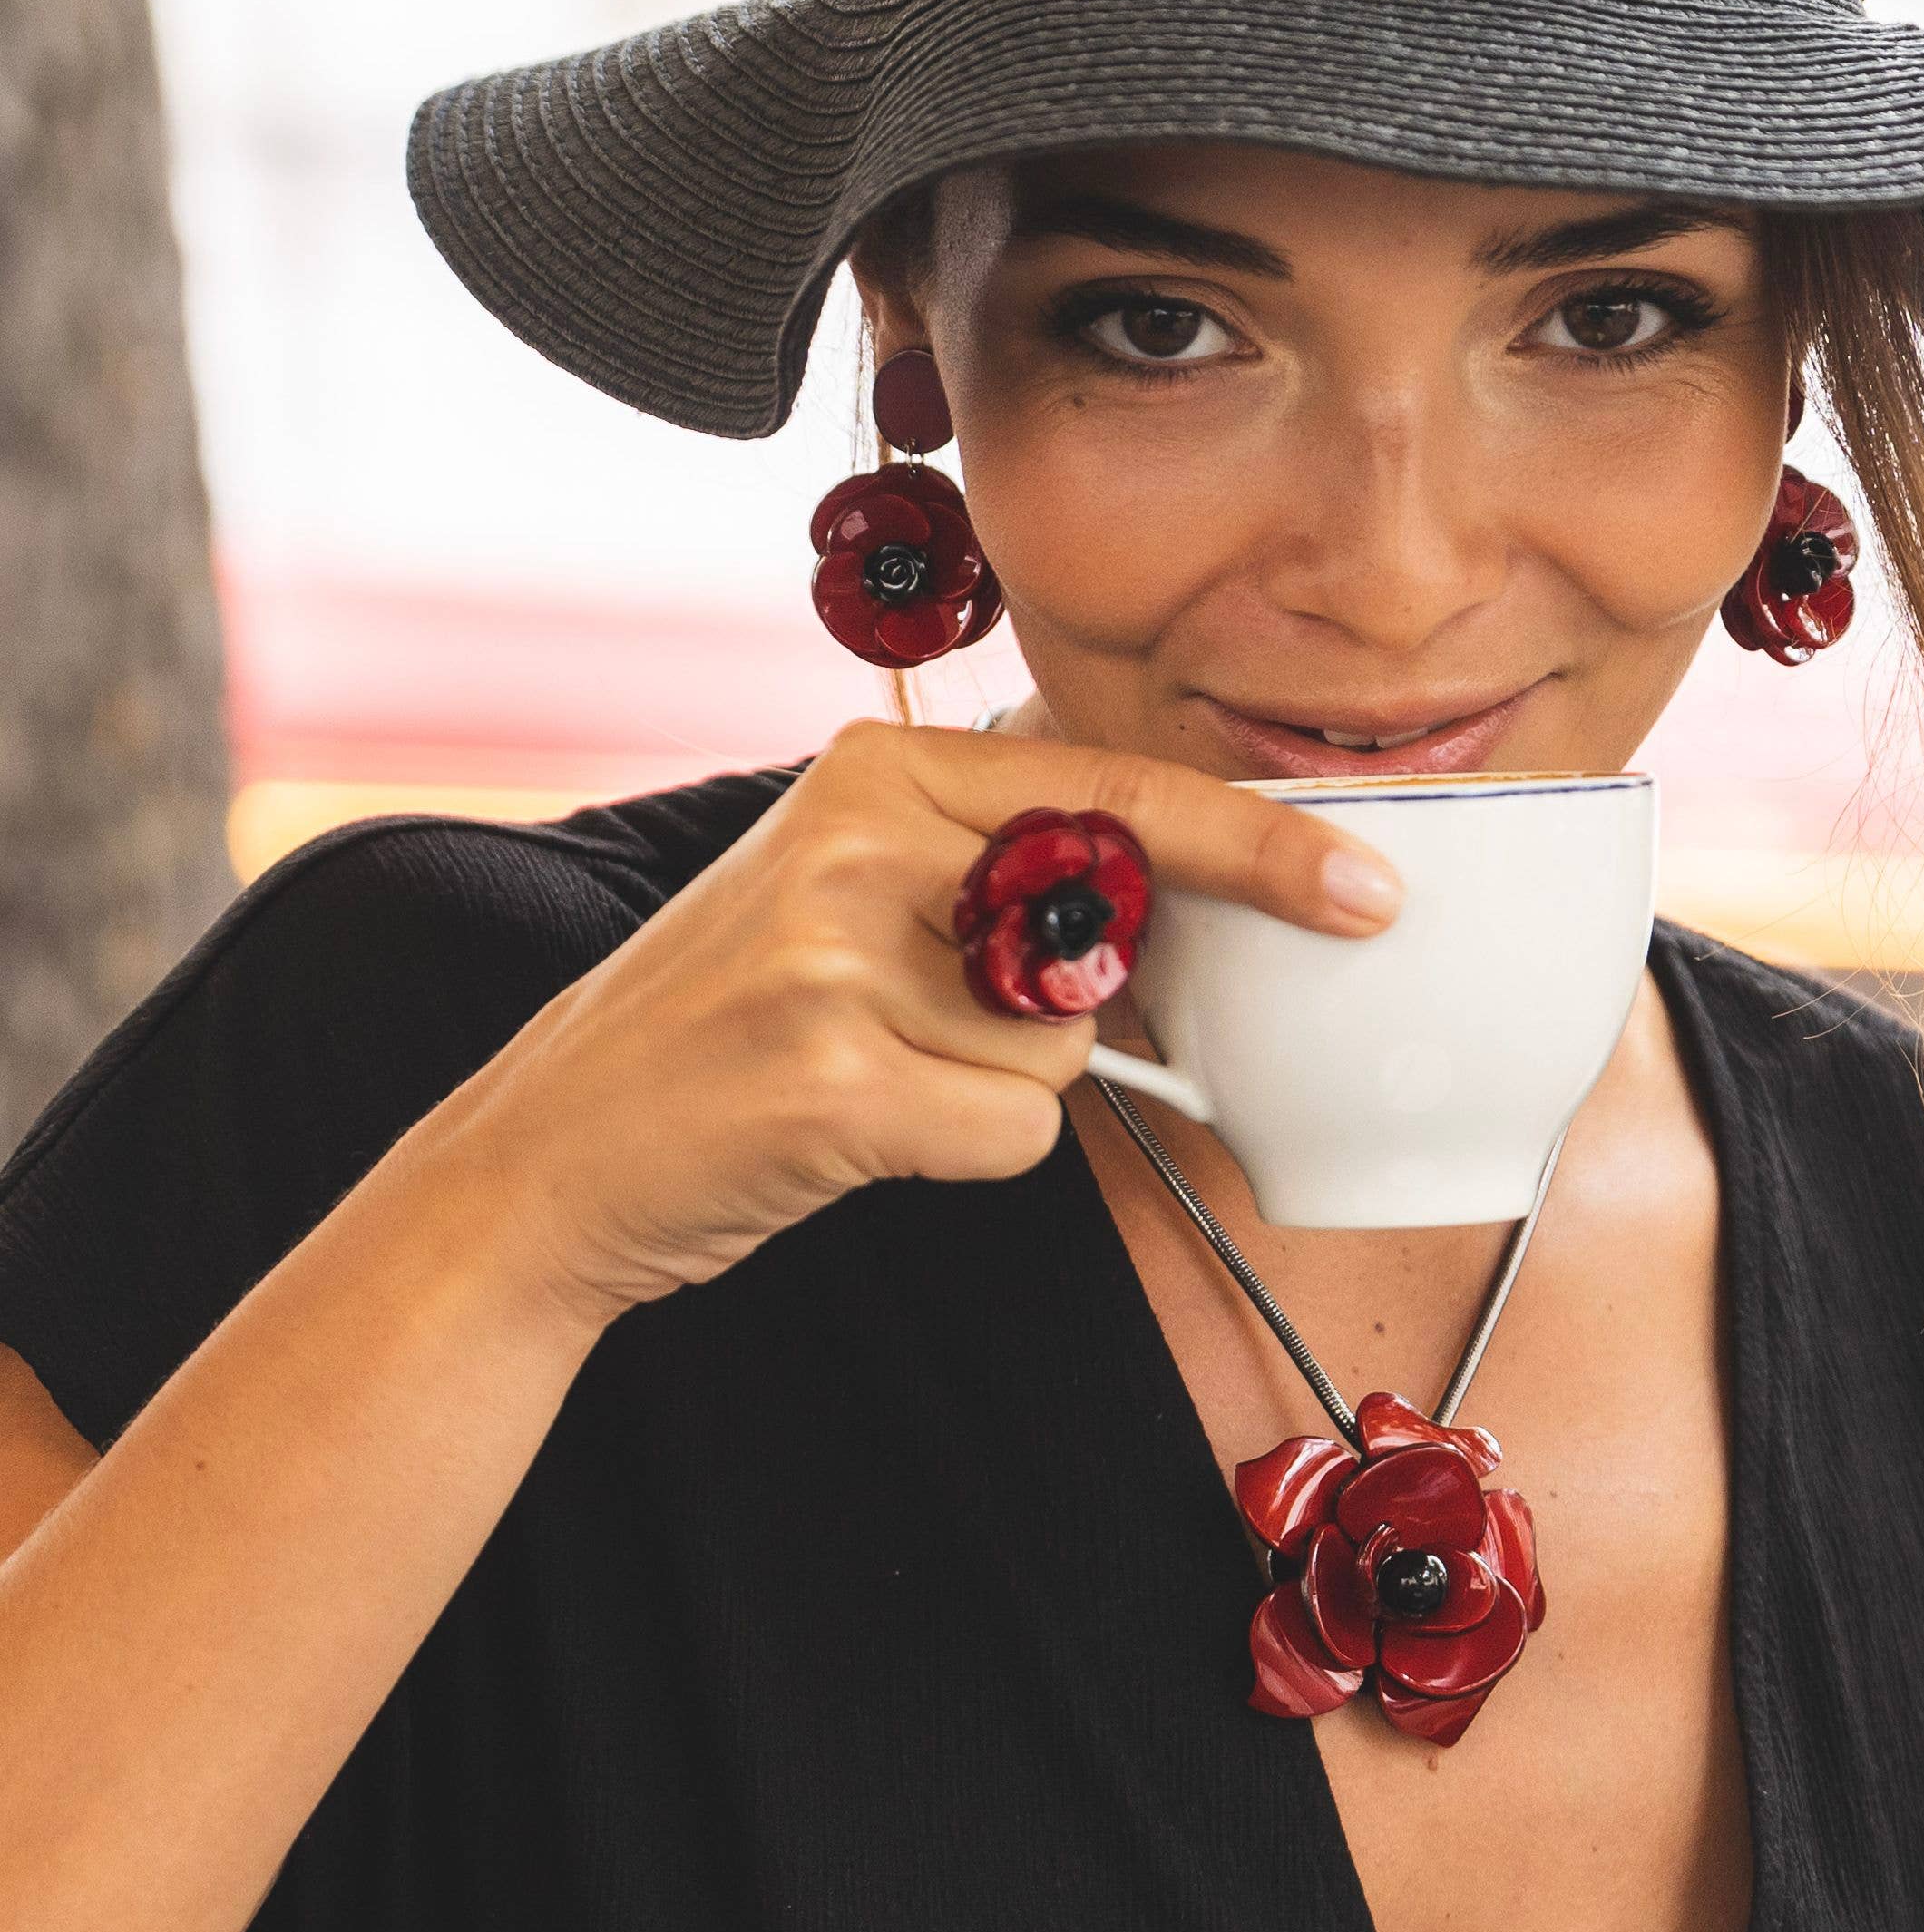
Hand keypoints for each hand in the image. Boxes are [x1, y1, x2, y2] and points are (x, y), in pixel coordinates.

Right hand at [435, 718, 1404, 1323]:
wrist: (547, 1160)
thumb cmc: (726, 1033)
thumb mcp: (844, 900)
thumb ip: (993, 880)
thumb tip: (1179, 919)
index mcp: (873, 771)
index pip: (1114, 789)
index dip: (1257, 842)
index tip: (1367, 889)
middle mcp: (855, 838)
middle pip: (1105, 935)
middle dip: (1072, 1007)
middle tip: (942, 1028)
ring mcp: (835, 955)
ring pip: (1059, 1053)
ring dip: (993, 1094)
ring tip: (862, 1079)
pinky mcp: (830, 1075)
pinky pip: (1010, 1134)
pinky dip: (961, 1157)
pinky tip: (852, 1137)